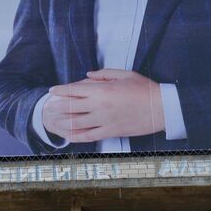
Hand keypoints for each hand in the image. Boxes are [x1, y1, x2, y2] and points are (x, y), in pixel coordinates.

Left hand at [43, 68, 164, 141]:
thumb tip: (87, 75)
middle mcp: (100, 106)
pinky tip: (68, 136)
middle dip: (57, 107)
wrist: (161, 108)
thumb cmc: (145, 89)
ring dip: (63, 122)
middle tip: (49, 107)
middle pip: (71, 107)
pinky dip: (76, 136)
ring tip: (53, 122)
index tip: (52, 91)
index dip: (61, 90)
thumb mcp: (125, 74)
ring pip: (77, 123)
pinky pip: (89, 136)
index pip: (75, 90)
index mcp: (103, 90)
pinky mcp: (111, 132)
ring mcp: (104, 121)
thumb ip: (104, 74)